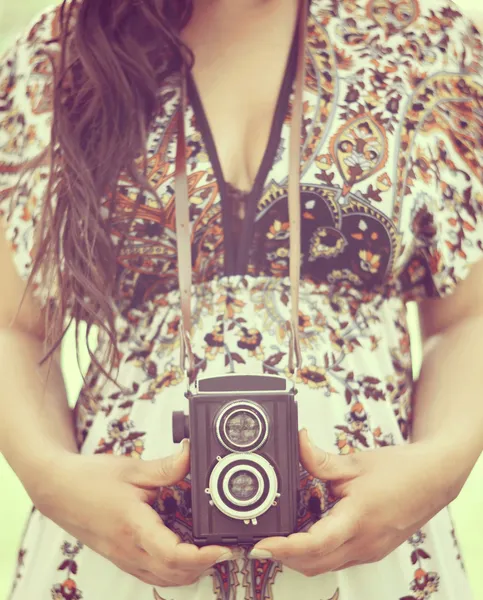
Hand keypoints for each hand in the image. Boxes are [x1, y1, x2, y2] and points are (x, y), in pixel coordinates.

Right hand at [33, 441, 233, 585]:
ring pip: (163, 580)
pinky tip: (184, 554)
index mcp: (133, 526)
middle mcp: (128, 550)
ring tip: (209, 551)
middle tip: (224, 546)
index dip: (203, 556)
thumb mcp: (132, 468)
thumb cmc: (90, 479)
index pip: (172, 555)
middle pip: (174, 576)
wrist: (57, 489)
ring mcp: (123, 559)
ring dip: (190, 572)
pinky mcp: (121, 559)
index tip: (223, 546)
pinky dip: (173, 572)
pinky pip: (152, 576)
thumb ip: (167, 467)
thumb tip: (192, 455)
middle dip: (204, 566)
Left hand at [249, 429, 455, 574]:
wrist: (433, 479)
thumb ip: (319, 458)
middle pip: (314, 564)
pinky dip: (318, 553)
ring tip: (281, 538)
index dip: (284, 547)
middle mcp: (364, 544)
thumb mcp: (354, 462)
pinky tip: (308, 534)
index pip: (315, 543)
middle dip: (284, 557)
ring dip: (300, 558)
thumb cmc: (400, 471)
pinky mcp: (372, 551)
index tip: (262, 545)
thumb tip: (298, 442)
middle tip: (262, 541)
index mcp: (358, 519)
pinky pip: (338, 560)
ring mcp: (369, 552)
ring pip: (325, 566)